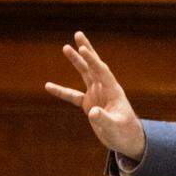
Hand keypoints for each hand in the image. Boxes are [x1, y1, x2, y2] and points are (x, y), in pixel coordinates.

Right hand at [45, 31, 146, 159]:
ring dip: (77, 61)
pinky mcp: (90, 104)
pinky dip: (61, 91)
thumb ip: (104, 119)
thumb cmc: (124, 133)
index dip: (93, 61)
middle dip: (86, 50)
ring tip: (66, 47)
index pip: (102, 72)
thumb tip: (92, 112)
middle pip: (94, 66)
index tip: (83, 49)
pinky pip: (72, 96)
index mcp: (113, 91)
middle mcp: (105, 89)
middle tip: (78, 34)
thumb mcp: (114, 128)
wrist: (127, 141)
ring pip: (85, 74)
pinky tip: (47, 86)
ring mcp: (97, 95)